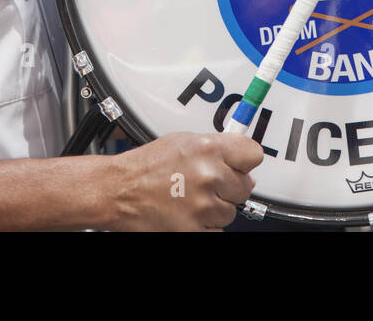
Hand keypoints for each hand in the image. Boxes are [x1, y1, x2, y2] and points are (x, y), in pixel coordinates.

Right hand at [104, 131, 263, 230]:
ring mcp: (203, 205)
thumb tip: (241, 166)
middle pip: (245, 186)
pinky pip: (218, 230)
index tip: (239, 165)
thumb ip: (216, 149)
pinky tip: (189, 214)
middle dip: (228, 187)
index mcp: (208, 148)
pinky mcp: (195, 230)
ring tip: (192, 199)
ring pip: (231, 211)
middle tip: (205, 184)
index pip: (254, 154)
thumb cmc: (146, 167)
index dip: (245, 161)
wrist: (119, 191)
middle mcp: (209, 176)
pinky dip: (205, 226)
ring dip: (216, 208)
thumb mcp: (183, 142)